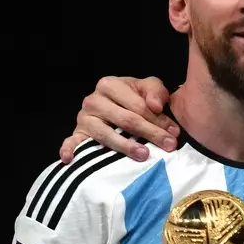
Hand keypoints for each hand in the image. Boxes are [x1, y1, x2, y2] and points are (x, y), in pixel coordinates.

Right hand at [60, 76, 177, 163]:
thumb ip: (156, 92)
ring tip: (144, 155)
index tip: (174, 133)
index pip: (138, 105)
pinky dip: (69, 150)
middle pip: (125, 120)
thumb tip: (155, 106)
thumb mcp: (148, 88)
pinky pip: (71, 141)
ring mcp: (84, 117)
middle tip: (168, 146)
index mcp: (110, 85)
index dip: (158, 119)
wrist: (115, 104)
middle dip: (150, 133)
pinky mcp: (78, 133)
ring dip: (125, 146)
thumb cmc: (134, 96)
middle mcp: (93, 100)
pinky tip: (69, 159)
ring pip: (106, 134)